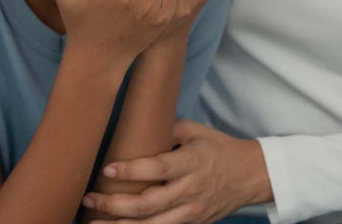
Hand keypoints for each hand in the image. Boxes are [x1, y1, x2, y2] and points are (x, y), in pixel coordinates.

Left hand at [83, 120, 271, 223]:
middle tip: (90, 198)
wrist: (251, 175)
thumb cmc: (220, 149)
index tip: (107, 168)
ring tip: (94, 220)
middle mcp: (191, 190)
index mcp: (192, 163)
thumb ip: (168, 130)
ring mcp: (192, 212)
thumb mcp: (198, 131)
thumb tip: (137, 126)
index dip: (131, 170)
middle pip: (148, 205)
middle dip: (114, 204)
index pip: (157, 168)